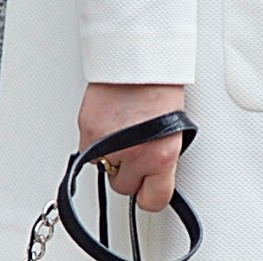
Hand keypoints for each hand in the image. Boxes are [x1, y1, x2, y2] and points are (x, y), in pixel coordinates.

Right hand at [77, 83, 186, 212]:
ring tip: (123, 134)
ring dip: (111, 160)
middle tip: (136, 150)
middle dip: (128, 173)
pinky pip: (89, 155)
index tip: (149, 190)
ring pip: (104, 172)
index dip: (149, 195)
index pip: (153, 201)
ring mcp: (109, 144)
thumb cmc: (159, 87)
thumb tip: (151, 178)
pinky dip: (96, 146)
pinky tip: (109, 127)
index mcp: (162, 155)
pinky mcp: (88, 131)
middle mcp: (135, 153)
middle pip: (124, 188)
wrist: (139, 57)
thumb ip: (159, 161)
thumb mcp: (174, 132)